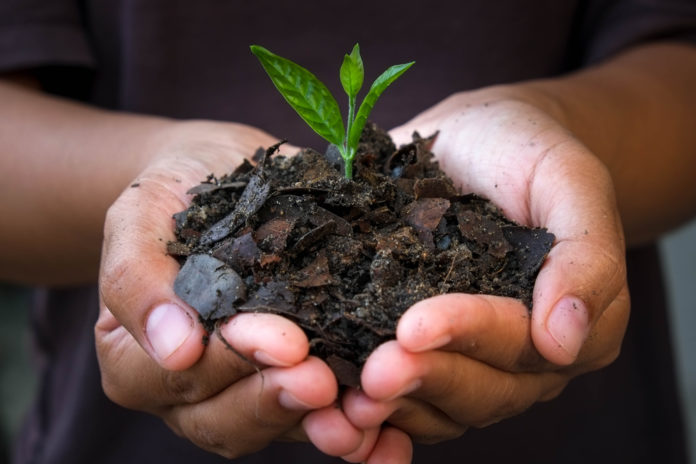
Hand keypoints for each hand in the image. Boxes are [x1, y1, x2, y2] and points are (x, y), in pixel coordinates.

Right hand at [96, 120, 355, 457]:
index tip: (284, 341)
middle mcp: (184, 388)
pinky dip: (350, 429)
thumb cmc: (174, 193)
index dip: (232, 363)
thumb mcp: (139, 216)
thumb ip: (137, 279)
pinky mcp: (286, 379)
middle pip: (224, 420)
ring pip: (272, 427)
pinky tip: (388, 434)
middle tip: (324, 380)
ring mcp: (237, 389)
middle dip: (278, 400)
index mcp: (134, 357)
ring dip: (319, 427)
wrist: (218, 174)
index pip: (179, 377)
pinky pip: (312, 417)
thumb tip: (175, 349)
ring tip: (365, 418)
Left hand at [340, 91, 628, 454]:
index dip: (468, 335)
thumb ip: (587, 254)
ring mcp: (470, 360)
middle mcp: (521, 354)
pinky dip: (375, 414)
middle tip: (373, 374)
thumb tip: (565, 340)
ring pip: (441, 407)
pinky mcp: (422, 353)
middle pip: (481, 390)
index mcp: (569, 321)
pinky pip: (406, 399)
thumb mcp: (569, 180)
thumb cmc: (526, 152)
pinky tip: (336, 410)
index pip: (521, 342)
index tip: (413, 327)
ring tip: (347, 401)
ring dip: (396, 408)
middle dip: (426, 379)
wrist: (476, 143)